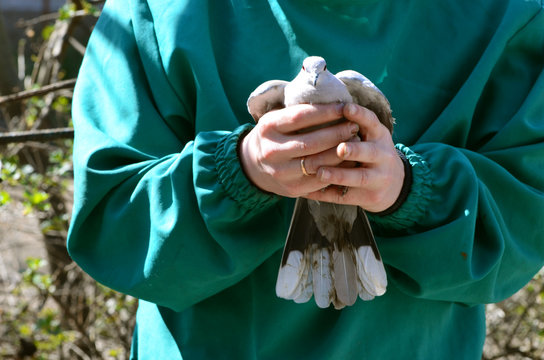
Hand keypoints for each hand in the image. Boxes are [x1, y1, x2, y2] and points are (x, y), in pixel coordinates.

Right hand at [239, 103, 359, 197]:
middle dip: (337, 133)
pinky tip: (348, 160)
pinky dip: (337, 170)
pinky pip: (319, 180)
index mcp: (268, 127)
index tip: (344, 107)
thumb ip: (297, 112)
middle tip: (354, 126)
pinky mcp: (291, 189)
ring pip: (317, 163)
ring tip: (355, 142)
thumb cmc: (274, 136)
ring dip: (340, 152)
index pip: (301, 116)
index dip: (326, 112)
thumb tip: (333, 103)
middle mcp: (272, 151)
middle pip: (311, 142)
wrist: (253, 167)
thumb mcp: (276, 119)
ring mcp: (281, 172)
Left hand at [305, 103, 404, 212]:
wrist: (394, 186)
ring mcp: (378, 178)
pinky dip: (325, 194)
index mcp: (380, 136)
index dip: (360, 115)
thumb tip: (320, 109)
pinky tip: (307, 192)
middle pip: (369, 152)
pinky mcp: (369, 197)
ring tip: (320, 173)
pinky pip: (345, 196)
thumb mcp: (370, 137)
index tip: (346, 108)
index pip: (372, 122)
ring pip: (359, 177)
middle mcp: (383, 156)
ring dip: (339, 175)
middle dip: (354, 150)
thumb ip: (352, 126)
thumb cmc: (372, 154)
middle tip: (340, 148)